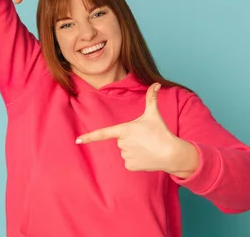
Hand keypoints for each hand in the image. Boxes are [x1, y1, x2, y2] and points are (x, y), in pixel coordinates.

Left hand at [76, 83, 198, 175]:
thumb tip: (156, 83)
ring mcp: (125, 155)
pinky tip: (146, 157)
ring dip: (134, 149)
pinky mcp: (130, 166)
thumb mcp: (154, 114)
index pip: (104, 133)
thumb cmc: (161, 131)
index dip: (90, 136)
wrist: (171, 153)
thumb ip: (152, 98)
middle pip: (121, 140)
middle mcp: (122, 143)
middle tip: (145, 137)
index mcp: (125, 129)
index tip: (78, 140)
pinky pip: (129, 161)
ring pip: (125, 151)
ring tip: (147, 147)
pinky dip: (136, 160)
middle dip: (130, 139)